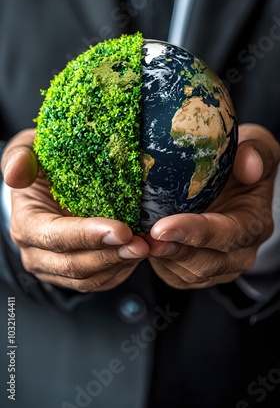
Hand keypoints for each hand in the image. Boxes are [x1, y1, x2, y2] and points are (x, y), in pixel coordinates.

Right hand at [1, 129, 148, 291]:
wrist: (48, 179)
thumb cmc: (41, 162)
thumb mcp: (26, 149)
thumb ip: (20, 157)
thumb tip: (15, 174)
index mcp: (26, 224)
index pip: (55, 237)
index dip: (87, 235)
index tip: (120, 229)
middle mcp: (37, 253)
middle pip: (74, 264)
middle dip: (110, 255)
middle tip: (140, 243)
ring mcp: (55, 267)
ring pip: (89, 278)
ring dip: (120, 264)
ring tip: (146, 247)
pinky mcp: (74, 273)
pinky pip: (99, 281)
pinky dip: (122, 269)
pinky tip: (139, 252)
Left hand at [145, 124, 279, 288]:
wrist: (233, 178)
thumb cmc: (241, 160)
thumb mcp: (257, 146)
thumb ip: (258, 152)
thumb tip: (249, 166)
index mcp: (255, 224)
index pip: (228, 235)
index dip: (195, 233)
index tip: (163, 227)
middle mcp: (240, 252)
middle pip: (206, 263)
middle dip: (172, 251)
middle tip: (143, 238)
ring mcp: (219, 264)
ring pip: (188, 273)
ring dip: (160, 258)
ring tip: (136, 240)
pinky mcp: (197, 270)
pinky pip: (175, 275)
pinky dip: (155, 263)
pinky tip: (140, 244)